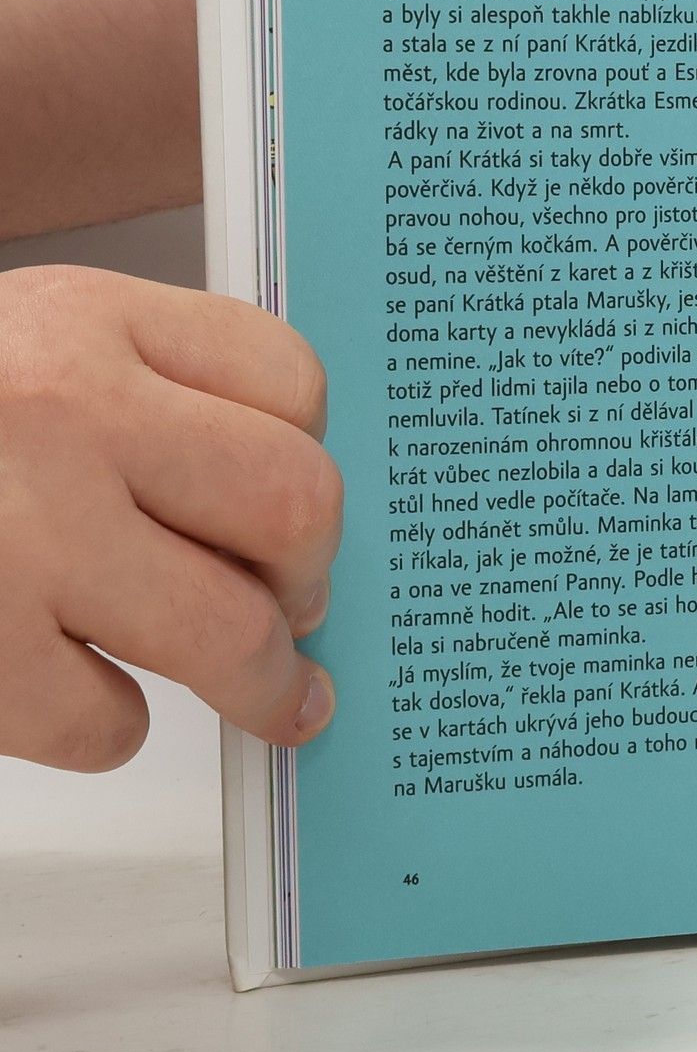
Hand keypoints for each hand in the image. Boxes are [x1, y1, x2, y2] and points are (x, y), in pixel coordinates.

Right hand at [0, 267, 340, 769]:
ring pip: (227, 628)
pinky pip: (107, 720)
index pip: (285, 377)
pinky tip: (80, 700)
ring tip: (270, 700)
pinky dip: (108, 728)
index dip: (311, 454)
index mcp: (78, 323)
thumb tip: (278, 507)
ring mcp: (18, 536)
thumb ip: (133, 395)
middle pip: (290, 502)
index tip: (301, 508)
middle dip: (311, 577)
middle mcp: (60, 412)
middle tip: (299, 613)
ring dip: (261, 682)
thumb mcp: (14, 355)